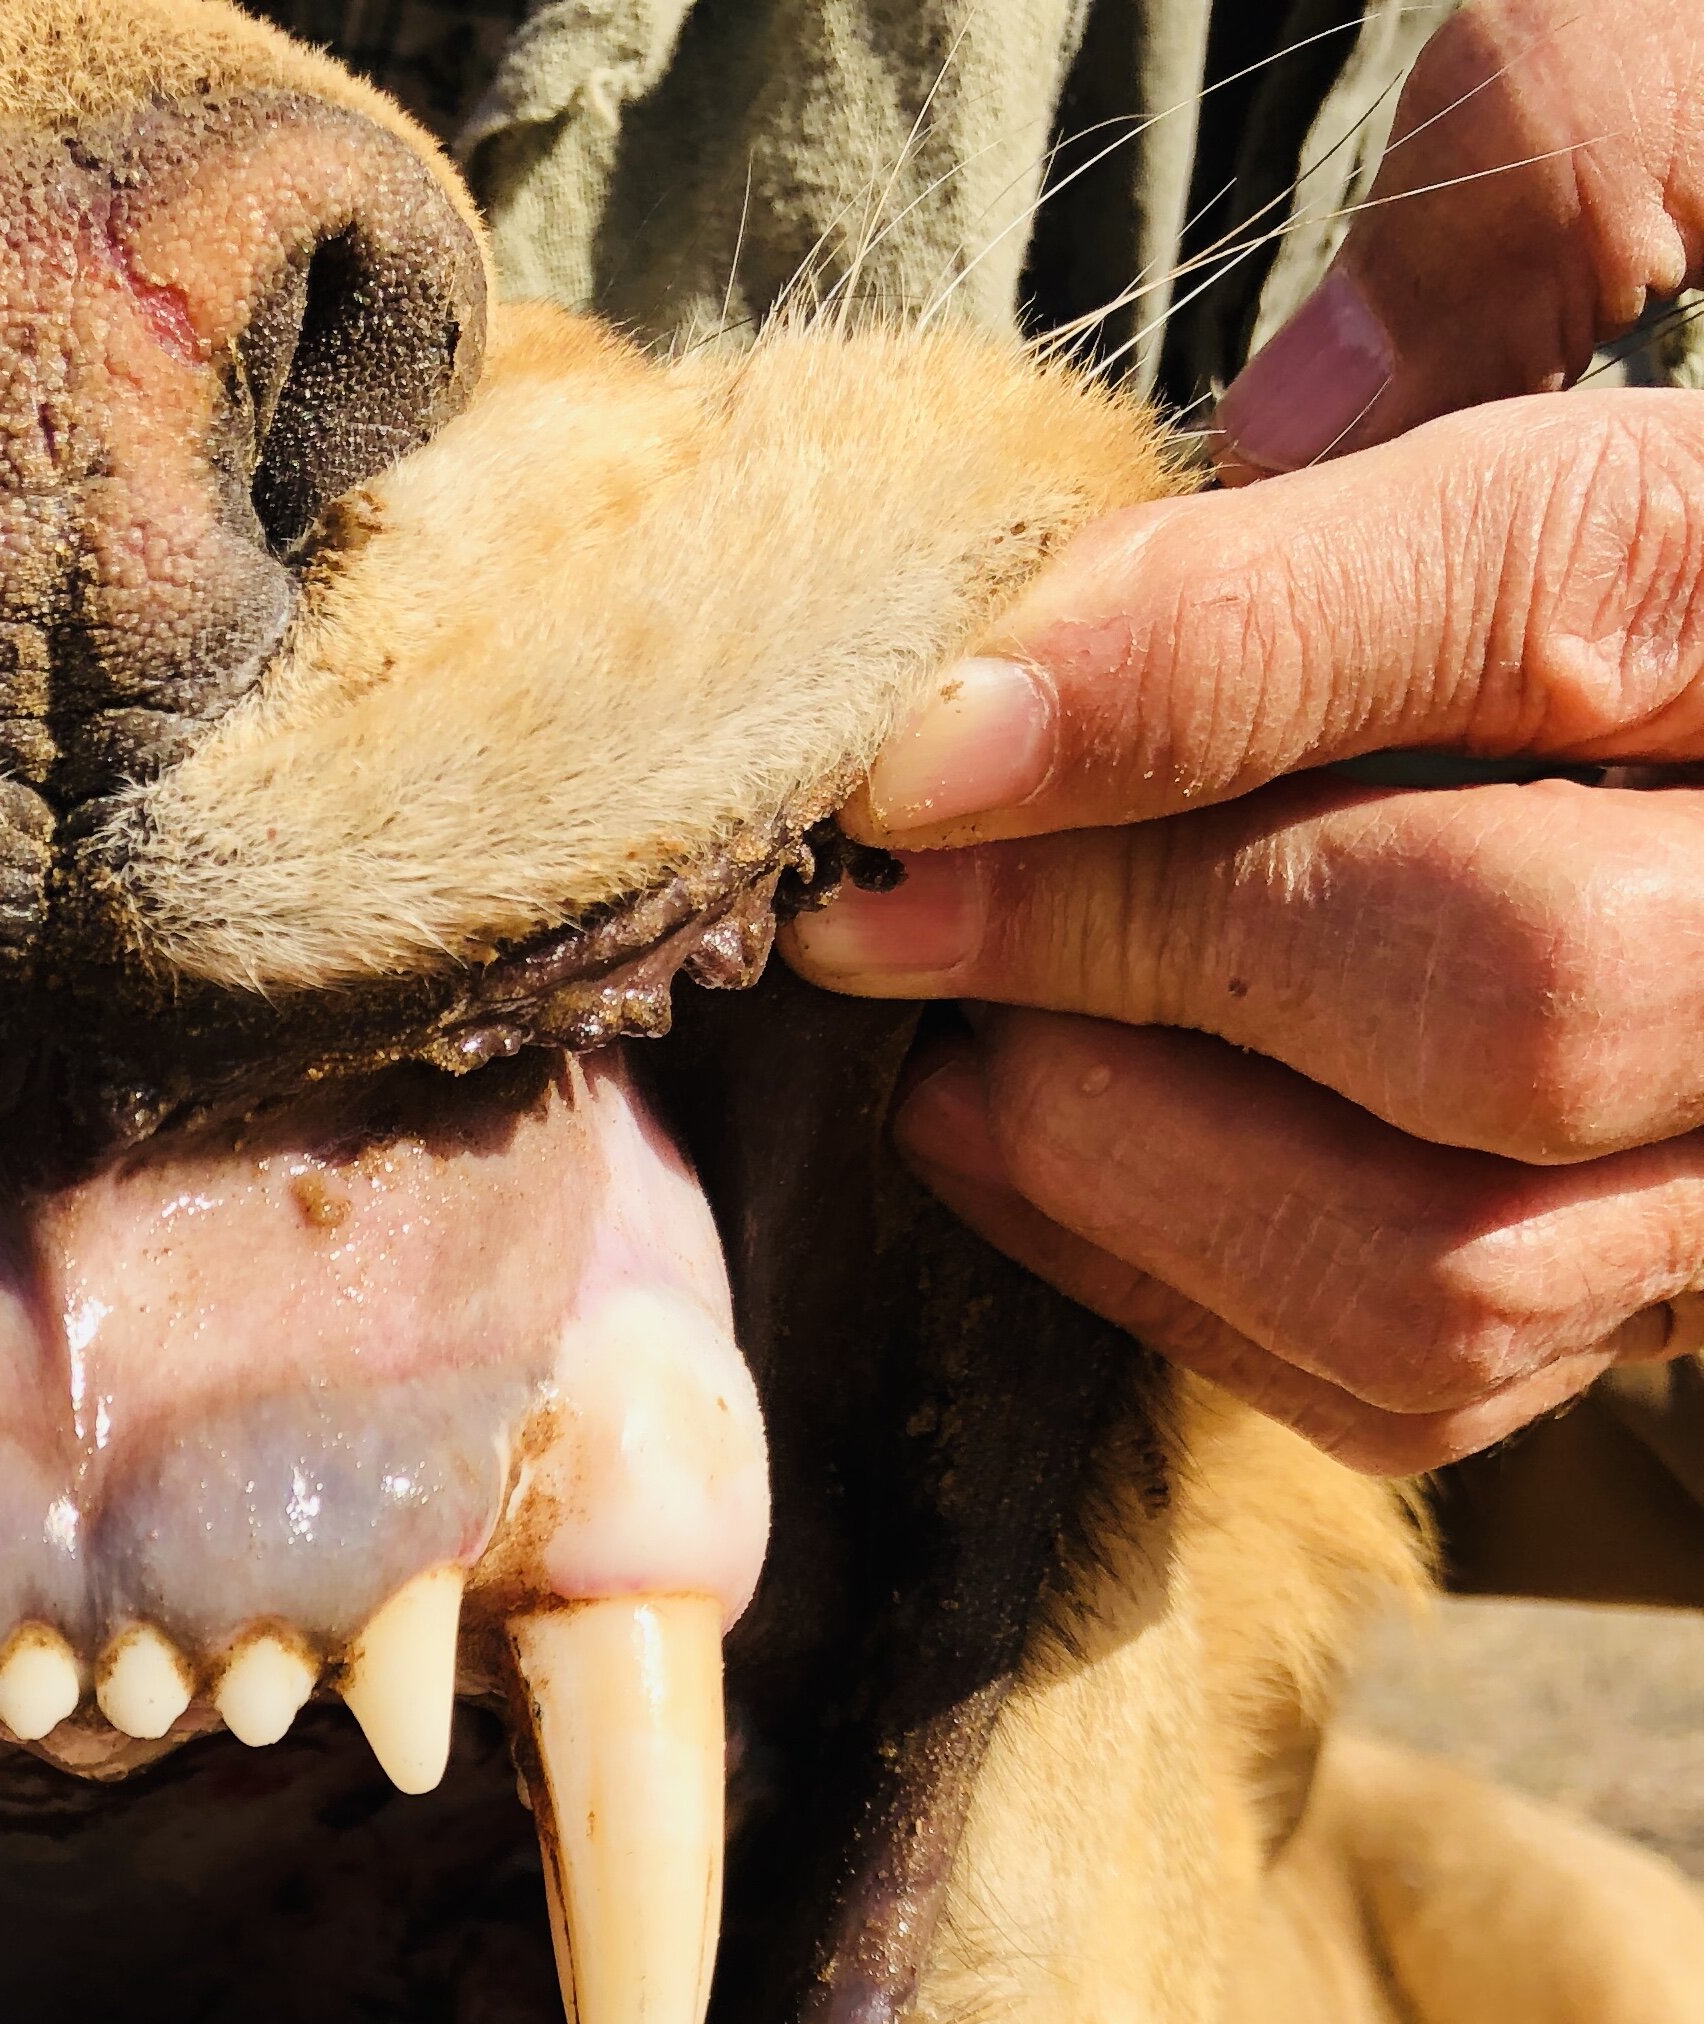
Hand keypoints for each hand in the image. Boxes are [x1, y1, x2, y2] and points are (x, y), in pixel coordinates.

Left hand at [783, 0, 1703, 1472]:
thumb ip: (1574, 155)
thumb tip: (1285, 407)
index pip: (1546, 606)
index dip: (1199, 674)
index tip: (924, 739)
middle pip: (1502, 986)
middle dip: (1136, 947)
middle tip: (886, 902)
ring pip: (1456, 1259)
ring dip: (1135, 1166)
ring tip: (947, 1048)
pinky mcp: (1664, 1287)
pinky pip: (1425, 1379)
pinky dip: (1184, 1291)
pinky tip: (1030, 1146)